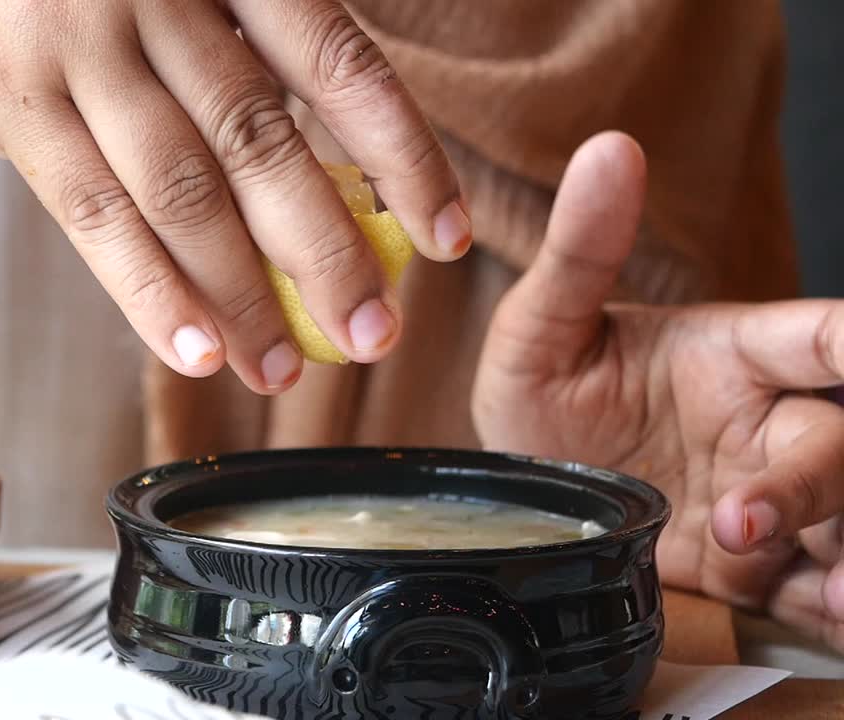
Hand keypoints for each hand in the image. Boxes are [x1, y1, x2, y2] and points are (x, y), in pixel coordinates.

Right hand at [0, 0, 470, 391]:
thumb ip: (240, 48)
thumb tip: (337, 170)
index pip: (337, 63)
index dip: (400, 155)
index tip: (447, 237)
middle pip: (262, 140)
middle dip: (327, 252)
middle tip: (375, 336)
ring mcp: (77, 42)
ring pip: (181, 189)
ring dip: (241, 293)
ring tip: (284, 373)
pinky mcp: (11, 100)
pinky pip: (92, 213)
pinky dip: (148, 290)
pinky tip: (197, 351)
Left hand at [473, 132, 843, 648]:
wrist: (520, 492)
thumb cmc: (540, 392)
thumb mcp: (540, 327)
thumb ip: (579, 251)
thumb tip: (608, 151)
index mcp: (732, 356)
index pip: (822, 339)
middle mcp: (764, 426)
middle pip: (835, 444)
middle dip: (809, 483)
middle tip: (741, 519)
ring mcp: (762, 498)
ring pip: (842, 519)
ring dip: (838, 550)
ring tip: (831, 591)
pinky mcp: (753, 568)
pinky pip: (815, 590)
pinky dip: (828, 607)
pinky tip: (827, 613)